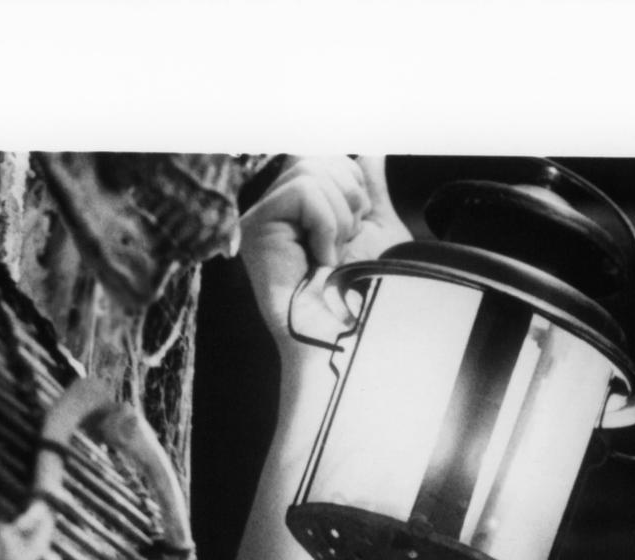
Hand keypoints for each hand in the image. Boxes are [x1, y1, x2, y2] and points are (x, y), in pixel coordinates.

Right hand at [238, 155, 408, 345]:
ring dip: (340, 217)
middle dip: (349, 200)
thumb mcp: (378, 229)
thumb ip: (368, 186)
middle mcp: (278, 213)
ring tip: (334, 257)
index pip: (328, 159)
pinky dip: (327, 224)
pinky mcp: (255, 229)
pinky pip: (303, 191)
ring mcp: (263, 220)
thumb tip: (371, 150)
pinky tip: (322, 260)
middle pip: (317, 157)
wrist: (361, 335)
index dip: (355, 187)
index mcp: (303, 211)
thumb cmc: (372, 293)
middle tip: (345, 248)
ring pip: (310, 170)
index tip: (354, 235)